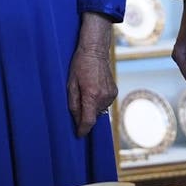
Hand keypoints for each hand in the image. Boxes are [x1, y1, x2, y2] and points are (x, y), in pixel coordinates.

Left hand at [67, 14, 117, 137]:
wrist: (95, 51)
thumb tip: (77, 119)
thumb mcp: (71, 84)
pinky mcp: (114, 92)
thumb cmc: (79, 65)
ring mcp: (110, 95)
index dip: (83, 130)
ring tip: (86, 92)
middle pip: (94, 116)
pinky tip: (93, 89)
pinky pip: (105, 103)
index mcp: (91, 95)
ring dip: (91, 108)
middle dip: (85, 115)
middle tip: (77, 104)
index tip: (79, 134)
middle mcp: (103, 97)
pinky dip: (98, 101)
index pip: (88, 121)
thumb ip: (73, 104)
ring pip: (99, 110)